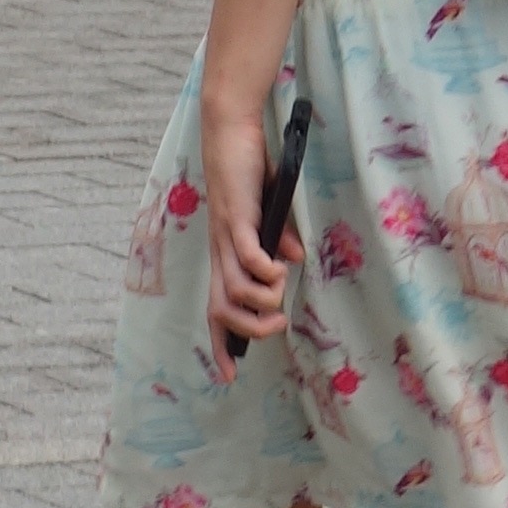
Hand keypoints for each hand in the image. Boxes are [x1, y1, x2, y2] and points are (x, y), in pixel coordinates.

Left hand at [199, 81, 300, 371]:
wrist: (230, 130)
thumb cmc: (247, 170)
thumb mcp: (267, 211)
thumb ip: (276, 237)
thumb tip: (292, 260)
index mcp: (223, 254)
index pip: (215, 309)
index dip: (220, 345)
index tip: (228, 376)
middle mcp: (219, 250)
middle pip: (221, 309)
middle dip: (247, 332)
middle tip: (276, 328)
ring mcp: (225, 234)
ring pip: (235, 289)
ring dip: (262, 300)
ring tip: (280, 292)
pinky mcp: (235, 216)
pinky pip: (246, 254)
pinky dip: (262, 269)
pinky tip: (278, 267)